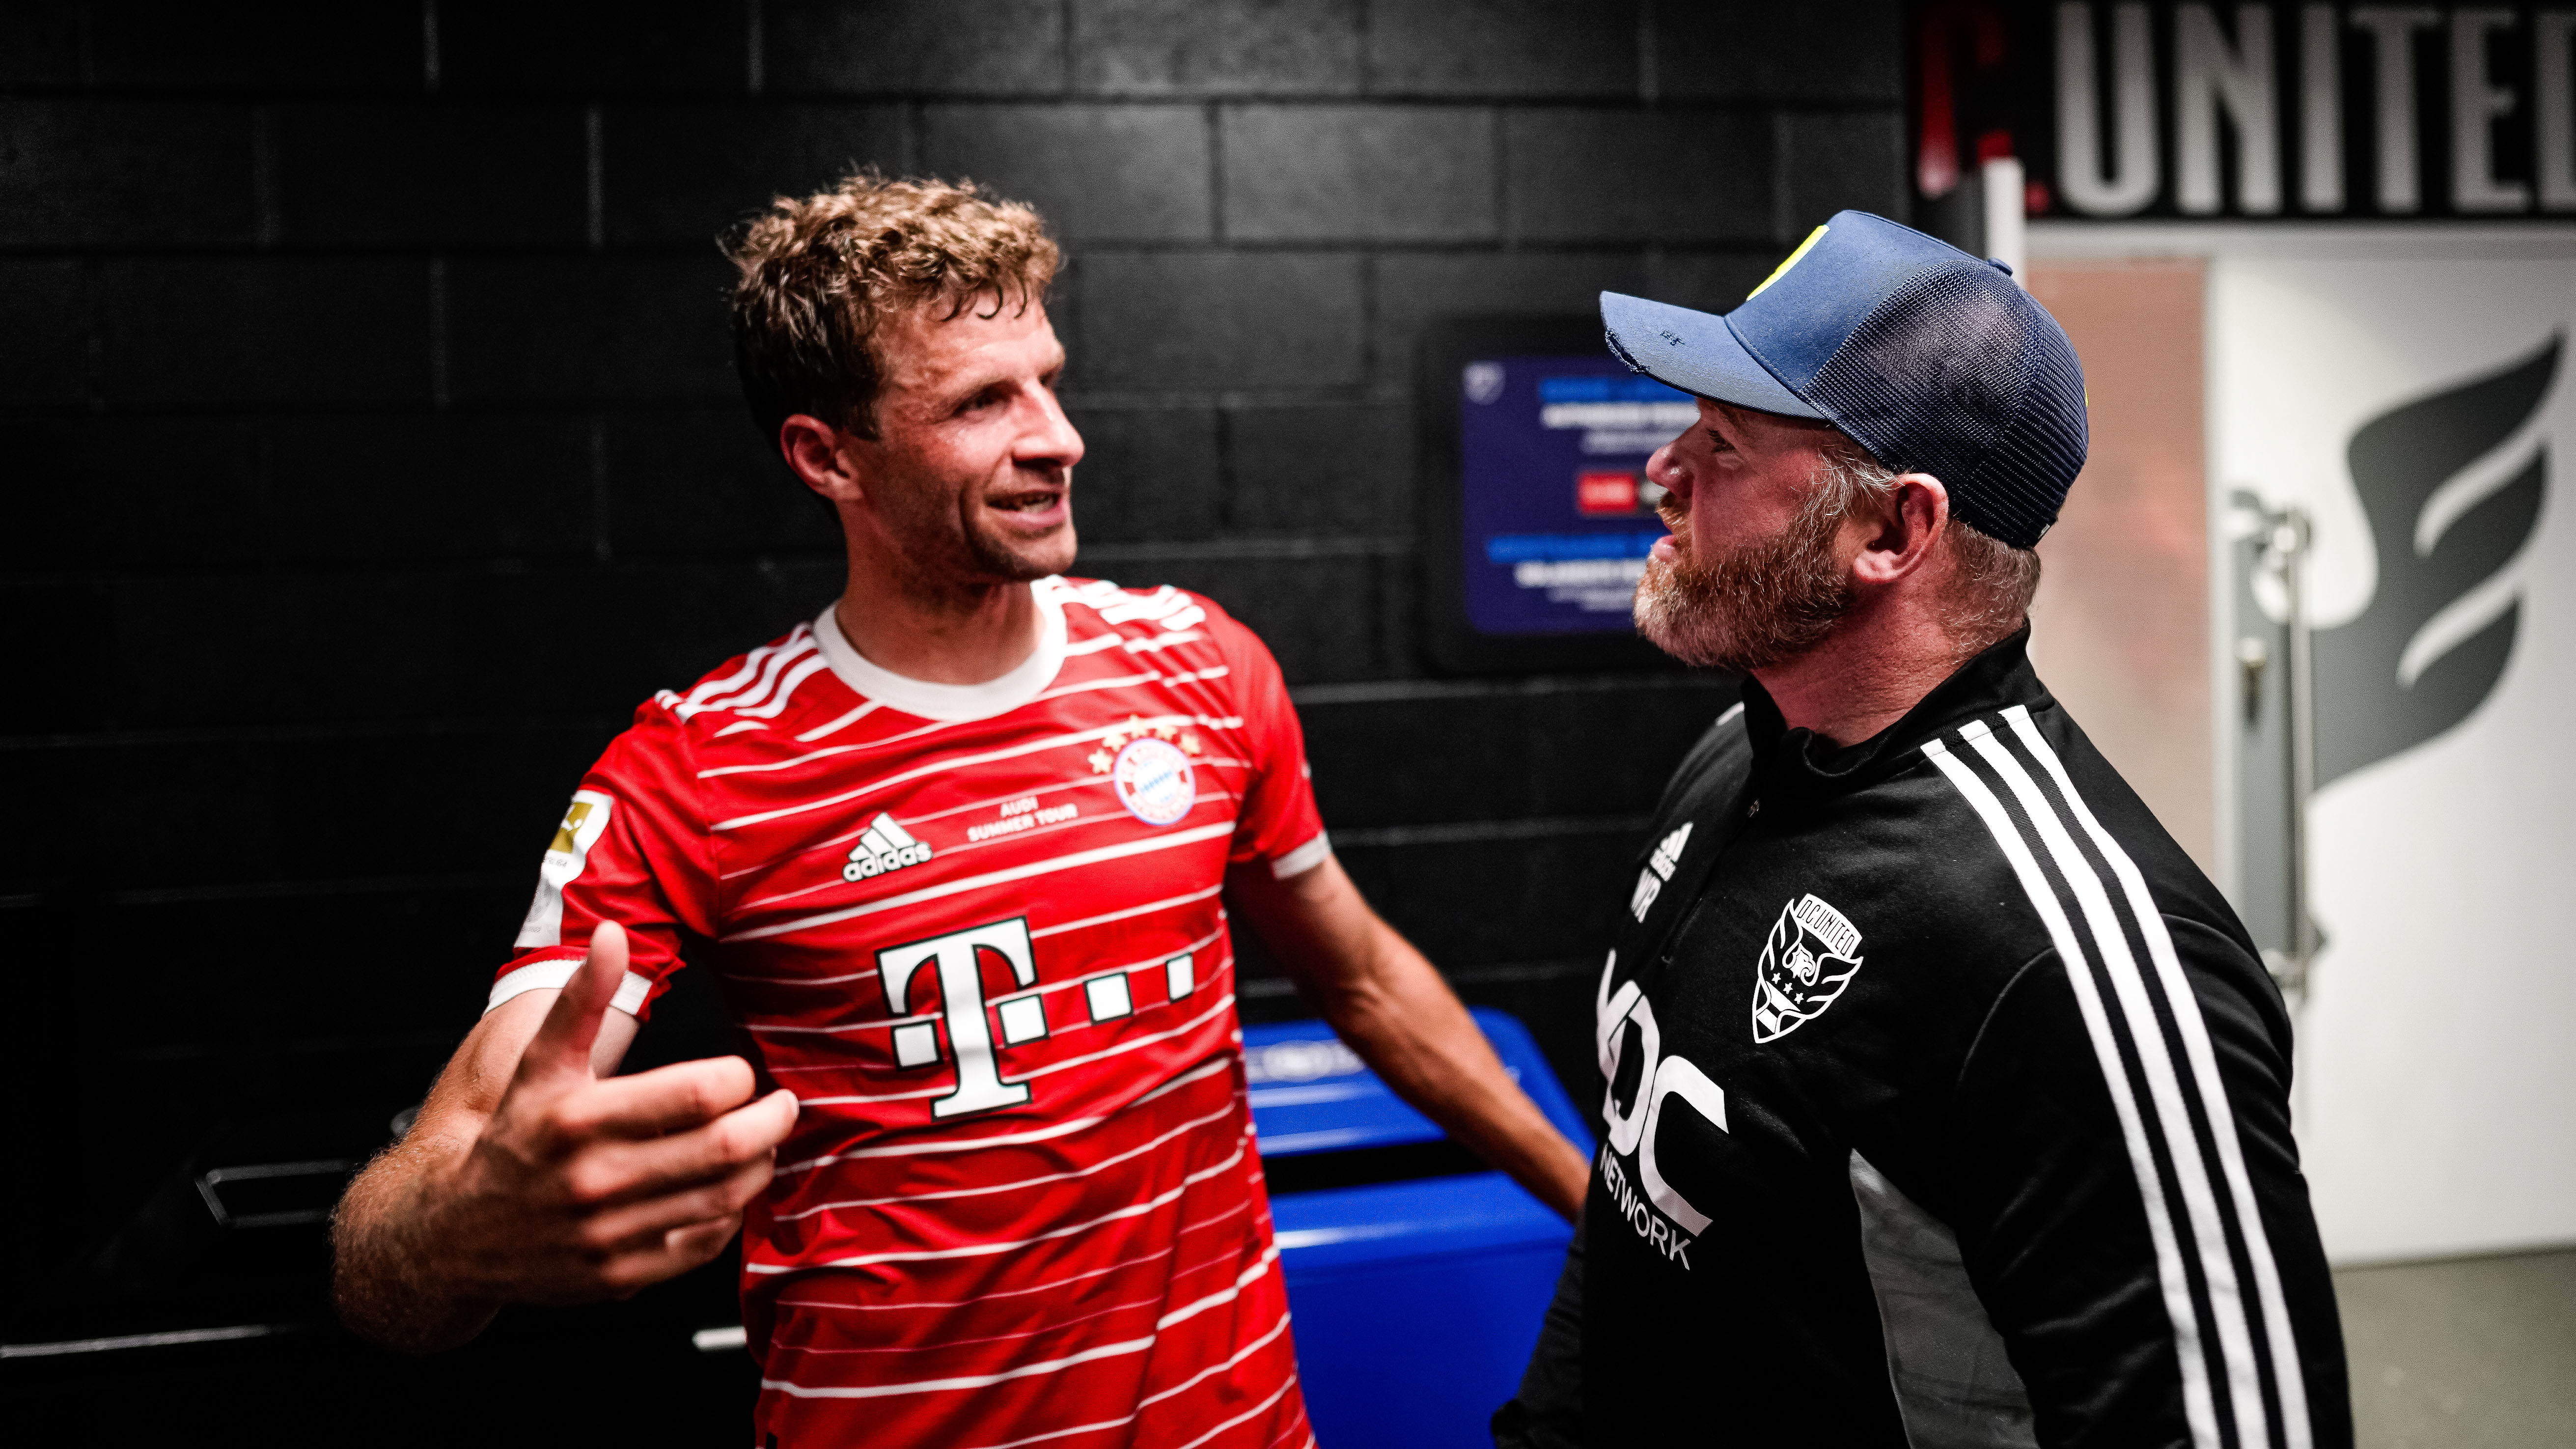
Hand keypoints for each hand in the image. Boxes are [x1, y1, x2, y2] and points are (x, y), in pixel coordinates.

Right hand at [430, 923, 800, 1303]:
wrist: (456, 1234)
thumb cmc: (514, 1137)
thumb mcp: (539, 1064)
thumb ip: (581, 997)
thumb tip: (611, 932)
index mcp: (578, 1120)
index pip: (699, 1094)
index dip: (737, 1078)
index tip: (739, 1074)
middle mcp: (594, 1181)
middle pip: (725, 1149)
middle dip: (771, 1121)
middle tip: (780, 1105)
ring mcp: (609, 1235)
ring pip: (724, 1198)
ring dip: (759, 1165)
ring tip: (762, 1142)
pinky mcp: (620, 1278)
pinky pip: (702, 1246)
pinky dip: (728, 1215)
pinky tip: (726, 1188)